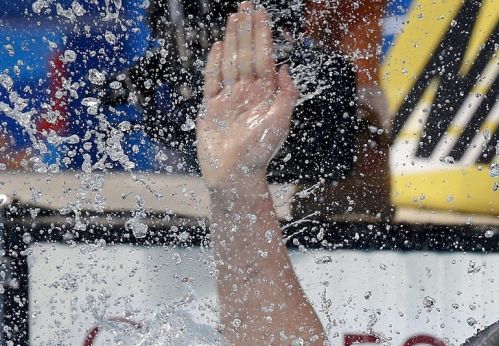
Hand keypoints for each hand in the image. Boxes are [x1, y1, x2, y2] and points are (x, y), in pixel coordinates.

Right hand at [197, 2, 298, 191]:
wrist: (234, 175)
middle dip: (247, 29)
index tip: (262, 14)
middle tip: (247, 4)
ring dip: (232, 39)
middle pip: (247, 54)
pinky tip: (217, 47)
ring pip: (231, 62)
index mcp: (265, 94)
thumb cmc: (259, 152)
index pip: (264, 57)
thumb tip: (285, 66)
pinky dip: (214, 63)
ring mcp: (228, 99)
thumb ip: (286, 94)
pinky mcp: (211, 109)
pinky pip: (212, 81)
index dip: (263, 35)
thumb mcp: (281, 121)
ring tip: (234, 17)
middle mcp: (247, 93)